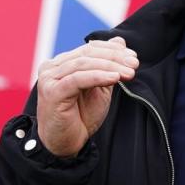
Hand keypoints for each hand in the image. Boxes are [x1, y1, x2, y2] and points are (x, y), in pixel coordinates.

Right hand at [35, 37, 137, 157]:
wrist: (65, 144)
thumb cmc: (80, 117)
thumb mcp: (99, 88)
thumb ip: (107, 65)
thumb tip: (120, 40)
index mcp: (62, 63)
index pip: (90, 48)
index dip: (113, 50)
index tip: (134, 57)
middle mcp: (53, 67)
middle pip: (88, 53)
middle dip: (115, 57)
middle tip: (134, 64)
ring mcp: (50, 78)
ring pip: (84, 64)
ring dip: (110, 66)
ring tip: (129, 72)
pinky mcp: (52, 92)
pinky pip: (78, 79)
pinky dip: (98, 76)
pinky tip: (115, 78)